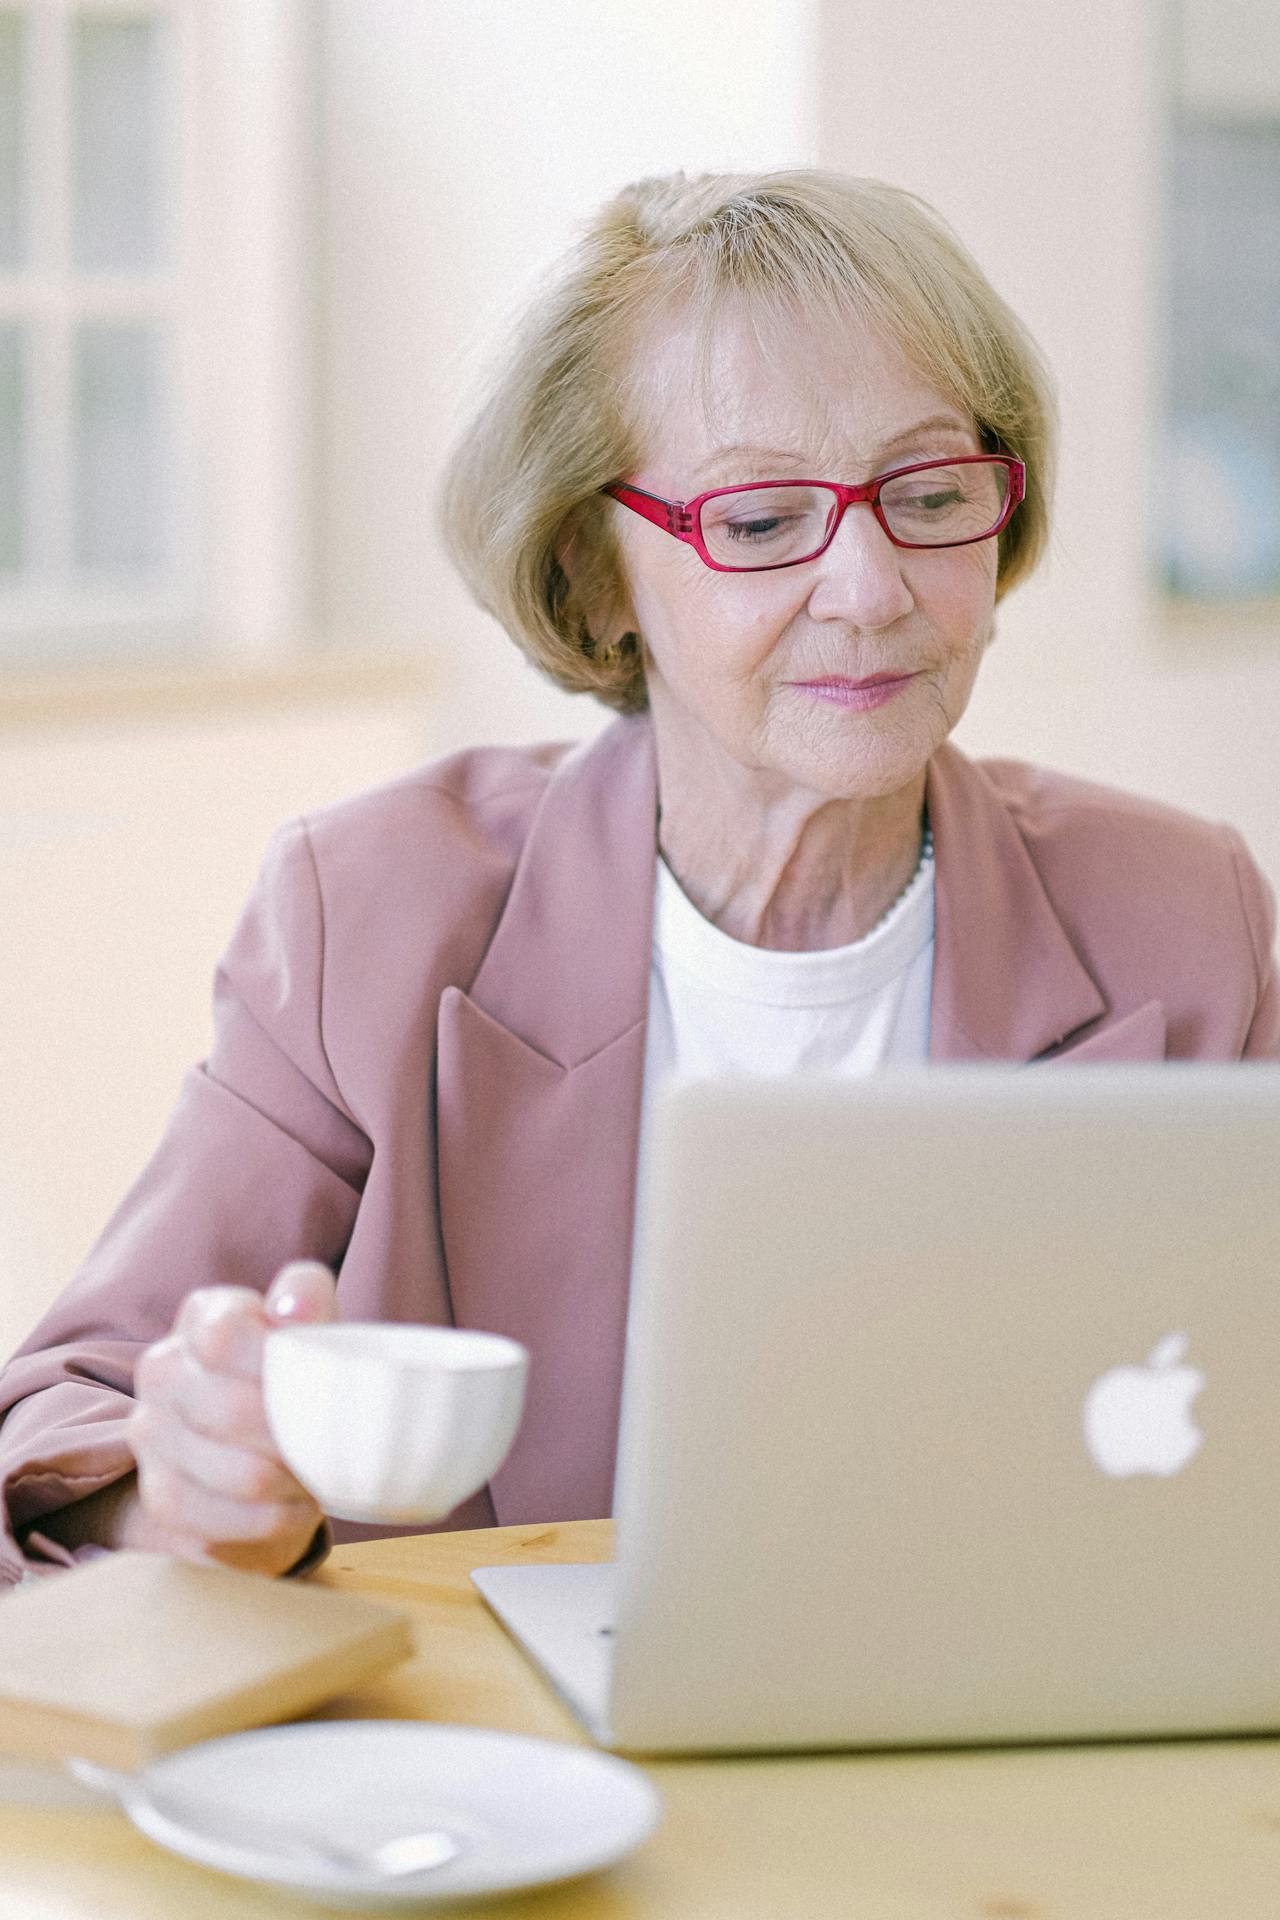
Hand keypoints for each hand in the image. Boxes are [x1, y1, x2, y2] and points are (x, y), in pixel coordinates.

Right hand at [124, 1260, 338, 1575]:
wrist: (266, 1448)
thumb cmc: (295, 1378)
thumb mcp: (313, 1330)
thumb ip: (309, 1300)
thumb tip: (293, 1308)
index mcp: (201, 1317)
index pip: (225, 1336)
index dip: (278, 1367)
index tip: (321, 1387)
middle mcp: (162, 1370)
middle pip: (232, 1411)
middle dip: (296, 1437)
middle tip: (332, 1448)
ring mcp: (150, 1435)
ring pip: (234, 1474)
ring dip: (290, 1484)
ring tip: (317, 1479)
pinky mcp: (158, 1498)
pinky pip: (216, 1522)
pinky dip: (269, 1522)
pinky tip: (293, 1509)